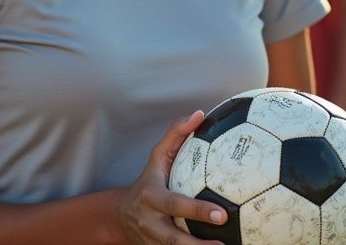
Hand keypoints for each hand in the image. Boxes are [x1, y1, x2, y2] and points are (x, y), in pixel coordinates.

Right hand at [117, 110, 227, 243]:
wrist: (120, 216)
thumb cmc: (149, 181)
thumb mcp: (157, 157)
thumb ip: (176, 134)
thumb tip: (199, 114)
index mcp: (151, 197)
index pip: (175, 204)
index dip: (197, 210)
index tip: (221, 214)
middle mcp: (150, 222)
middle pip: (173, 239)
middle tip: (224, 242)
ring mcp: (151, 241)